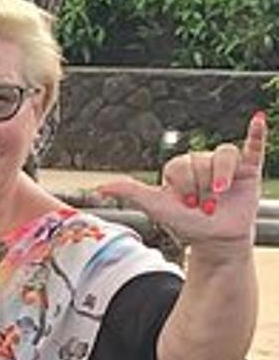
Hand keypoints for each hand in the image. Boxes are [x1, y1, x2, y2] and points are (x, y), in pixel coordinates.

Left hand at [97, 112, 266, 259]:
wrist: (216, 240)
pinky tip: (258, 119)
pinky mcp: (248, 168)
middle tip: (205, 206)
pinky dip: (257, 133)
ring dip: (222, 178)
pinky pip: (253, 145)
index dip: (184, 187)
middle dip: (202, 189)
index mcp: (179, 170)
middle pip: (201, 162)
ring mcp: (225, 165)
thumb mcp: (156, 207)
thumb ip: (131, 193)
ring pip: (223, 156)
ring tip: (221, 196)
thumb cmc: (187, 224)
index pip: (179, 165)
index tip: (187, 206)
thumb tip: (100, 187)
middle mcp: (201, 163)